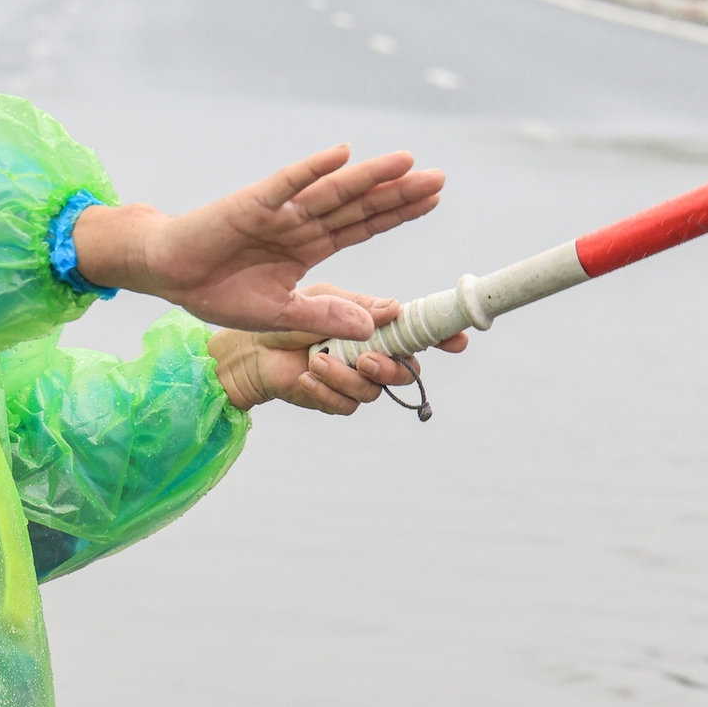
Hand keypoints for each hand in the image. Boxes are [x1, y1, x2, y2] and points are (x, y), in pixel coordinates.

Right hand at [71, 145, 442, 339]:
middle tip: (440, 178)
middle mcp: (300, 223)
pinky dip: (313, 169)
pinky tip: (343, 154)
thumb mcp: (279, 314)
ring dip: (369, 177)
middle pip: (358, 205)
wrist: (169, 274)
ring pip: (333, 191)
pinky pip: (287, 184)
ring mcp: (279, 211)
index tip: (433, 201)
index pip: (363, 226)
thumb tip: (371, 327)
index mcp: (308, 247)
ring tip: (407, 161)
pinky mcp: (252, 203)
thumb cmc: (219, 291)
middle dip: (399, 192)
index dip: (397, 213)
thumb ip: (323, 315)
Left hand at [206, 284, 469, 413]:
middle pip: (404, 371)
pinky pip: (346, 405)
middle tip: (366, 358)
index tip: (458, 340)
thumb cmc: (287, 318)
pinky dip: (325, 391)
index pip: (417, 334)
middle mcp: (371, 355)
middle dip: (389, 367)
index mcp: (375, 327)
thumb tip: (395, 310)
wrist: (249, 349)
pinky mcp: (334, 400)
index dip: (442, 338)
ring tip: (316, 360)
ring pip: (373, 391)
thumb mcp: (324, 301)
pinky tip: (305, 376)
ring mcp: (354, 381)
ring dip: (346, 377)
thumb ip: (359, 309)